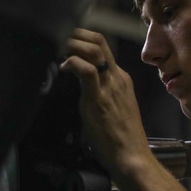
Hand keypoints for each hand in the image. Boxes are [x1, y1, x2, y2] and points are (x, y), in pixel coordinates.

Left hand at [59, 29, 151, 174]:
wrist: (132, 156)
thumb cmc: (121, 139)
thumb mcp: (112, 109)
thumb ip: (100, 95)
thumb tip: (82, 89)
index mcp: (121, 80)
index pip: (103, 49)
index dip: (83, 40)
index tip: (67, 42)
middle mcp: (117, 78)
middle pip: (100, 42)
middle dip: (77, 34)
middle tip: (59, 37)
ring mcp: (110, 86)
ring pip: (94, 50)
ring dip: (73, 43)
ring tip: (58, 47)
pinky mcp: (100, 99)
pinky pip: (88, 71)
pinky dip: (73, 63)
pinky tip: (64, 67)